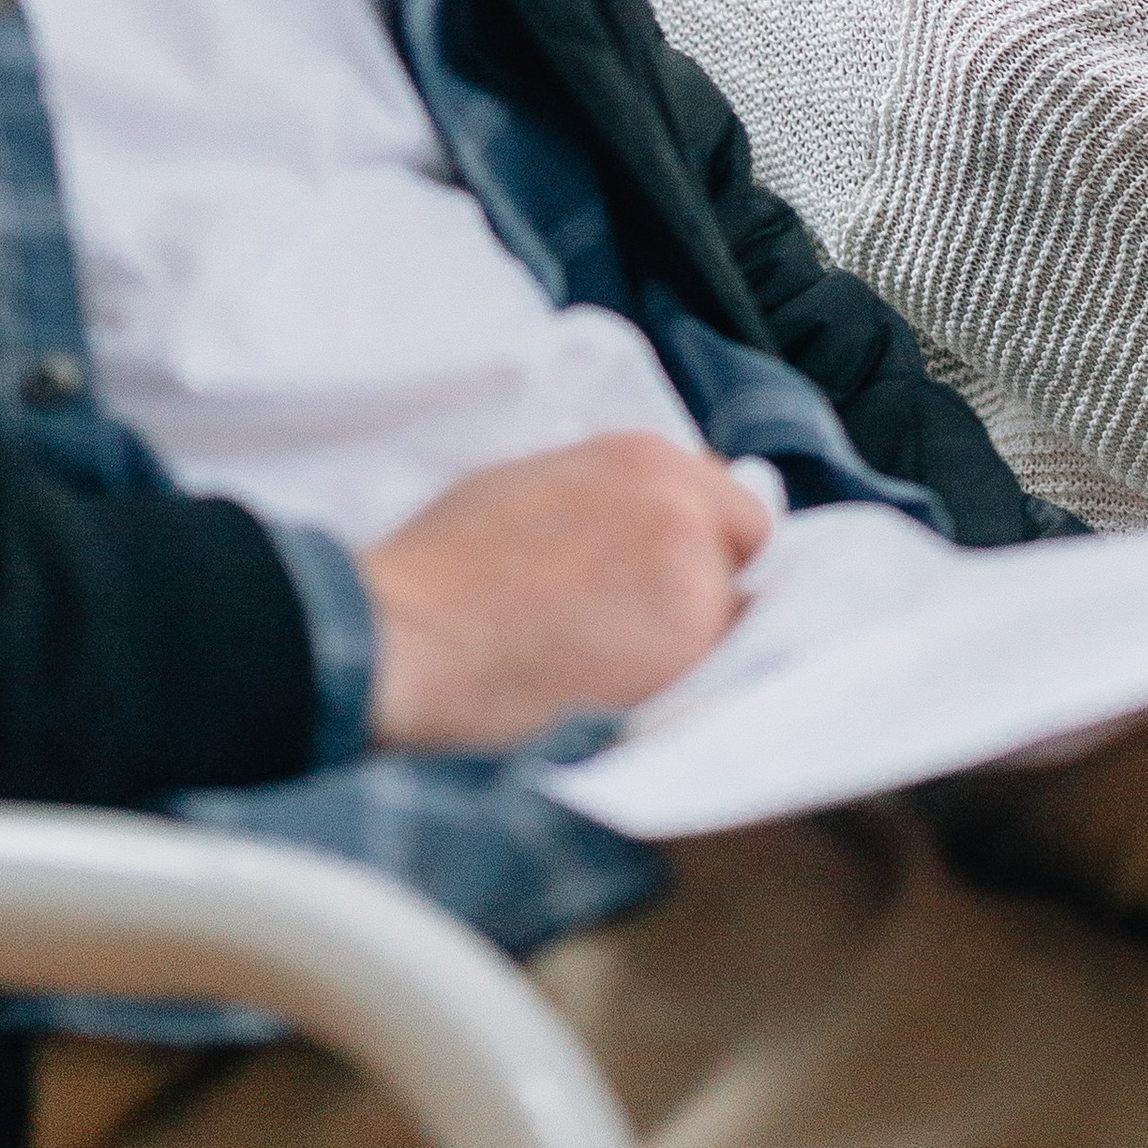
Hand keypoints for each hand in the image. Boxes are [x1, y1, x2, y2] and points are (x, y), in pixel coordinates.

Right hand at [360, 435, 774, 752]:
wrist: (407, 636)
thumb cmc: (443, 567)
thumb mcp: (531, 484)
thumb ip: (610, 497)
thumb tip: (641, 527)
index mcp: (643, 457)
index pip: (727, 499)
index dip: (703, 541)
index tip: (672, 572)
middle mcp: (681, 504)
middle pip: (740, 553)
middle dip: (705, 586)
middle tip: (640, 625)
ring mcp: (692, 577)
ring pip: (727, 619)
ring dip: (689, 642)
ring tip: (610, 663)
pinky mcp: (685, 650)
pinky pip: (708, 673)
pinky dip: (676, 685)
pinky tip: (614, 689)